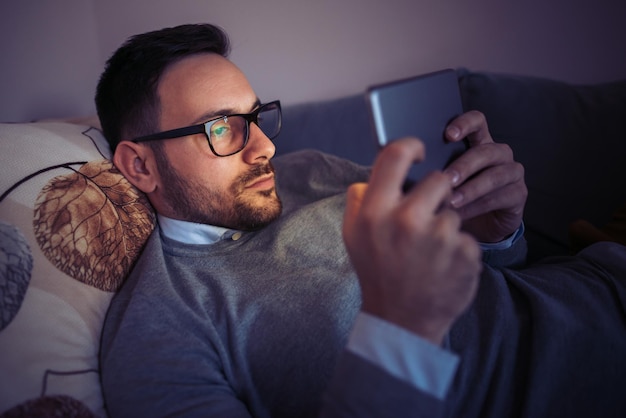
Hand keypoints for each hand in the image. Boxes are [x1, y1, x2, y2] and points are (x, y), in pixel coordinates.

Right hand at [343, 138, 481, 344]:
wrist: (402, 321)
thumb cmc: (377, 273)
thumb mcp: (353, 236)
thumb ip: (359, 200)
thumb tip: (371, 176)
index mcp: (376, 212)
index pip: (395, 155)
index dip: (411, 145)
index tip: (419, 150)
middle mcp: (407, 220)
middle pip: (438, 180)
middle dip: (434, 196)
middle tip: (423, 221)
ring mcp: (440, 238)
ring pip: (453, 212)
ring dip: (445, 227)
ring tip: (429, 254)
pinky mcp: (467, 254)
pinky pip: (467, 237)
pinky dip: (458, 250)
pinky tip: (443, 267)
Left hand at [443, 111, 526, 242]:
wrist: (482, 225)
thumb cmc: (460, 196)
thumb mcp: (446, 180)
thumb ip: (436, 168)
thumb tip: (409, 167)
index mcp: (481, 142)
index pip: (478, 122)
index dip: (465, 124)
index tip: (448, 135)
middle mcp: (499, 153)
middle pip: (485, 151)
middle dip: (463, 165)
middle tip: (445, 179)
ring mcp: (512, 172)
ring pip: (494, 176)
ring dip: (470, 189)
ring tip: (451, 200)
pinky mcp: (519, 193)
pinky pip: (500, 197)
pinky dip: (478, 206)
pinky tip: (461, 214)